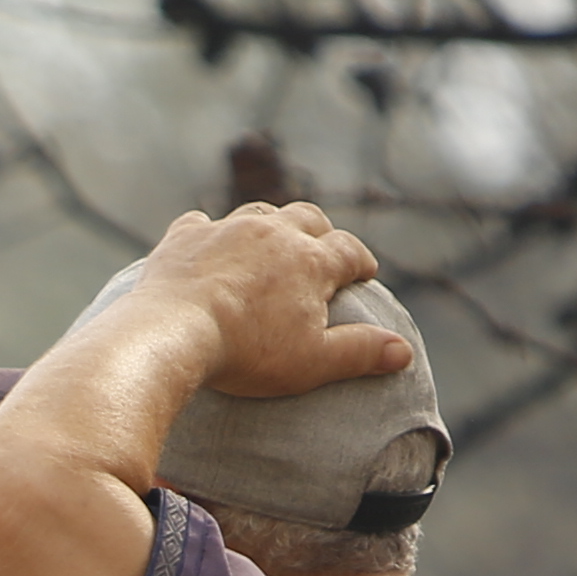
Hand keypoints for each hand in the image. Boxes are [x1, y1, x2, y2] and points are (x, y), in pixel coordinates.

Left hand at [132, 202, 411, 401]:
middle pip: (307, 218)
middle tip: (324, 247)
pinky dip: (209, 232)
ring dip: (271, 224)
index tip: (364, 273)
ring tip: (272, 240)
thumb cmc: (247, 352)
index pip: (348, 252)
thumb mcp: (312, 362)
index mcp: (310, 260)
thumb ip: (360, 353)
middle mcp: (273, 233)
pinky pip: (200, 223)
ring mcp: (227, 230)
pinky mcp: (185, 238)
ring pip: (259, 213)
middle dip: (321, 232)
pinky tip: (207, 241)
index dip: (360, 262)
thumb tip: (404, 352)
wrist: (172, 333)